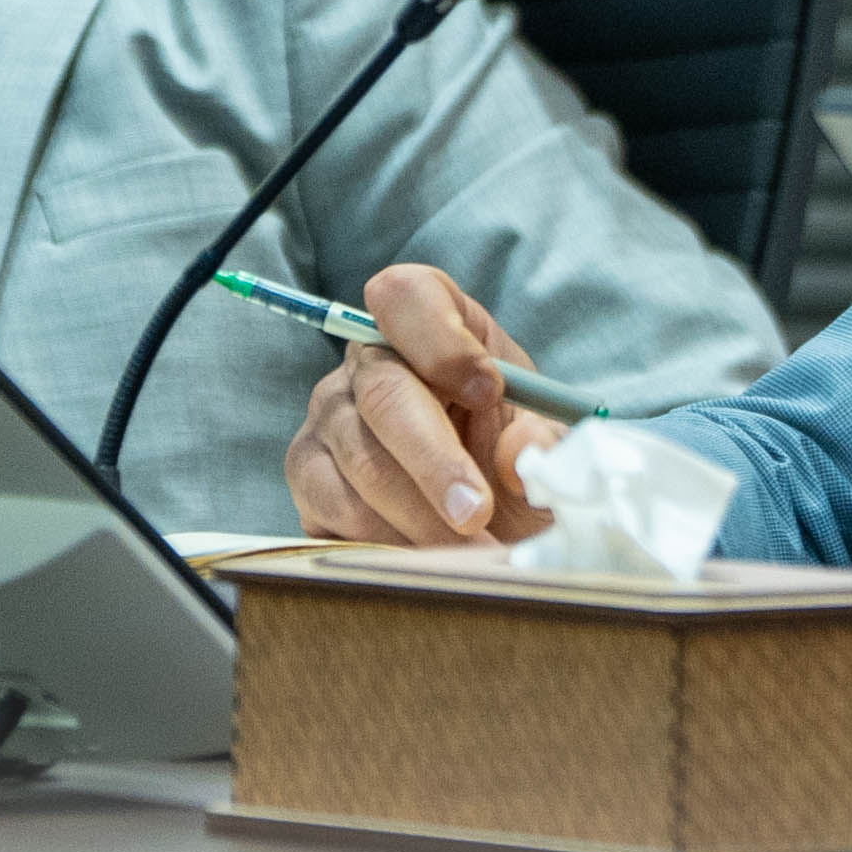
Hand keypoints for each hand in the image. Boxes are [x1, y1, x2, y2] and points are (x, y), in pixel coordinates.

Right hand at [283, 261, 566, 545]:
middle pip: (383, 394)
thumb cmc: (510, 455)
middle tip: (478, 514)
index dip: (442, 342)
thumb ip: (542, 441)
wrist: (486, 515)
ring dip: (421, 518)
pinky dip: (388, 539)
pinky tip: (428, 554)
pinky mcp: (309, 474)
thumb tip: (519, 456)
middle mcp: (367, 361)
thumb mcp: (543, 440)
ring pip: (361, 463)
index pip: (406, 297)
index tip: (489, 390)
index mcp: (431, 323)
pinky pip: (335, 506)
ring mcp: (329, 416)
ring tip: (473, 551)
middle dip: (436, 463)